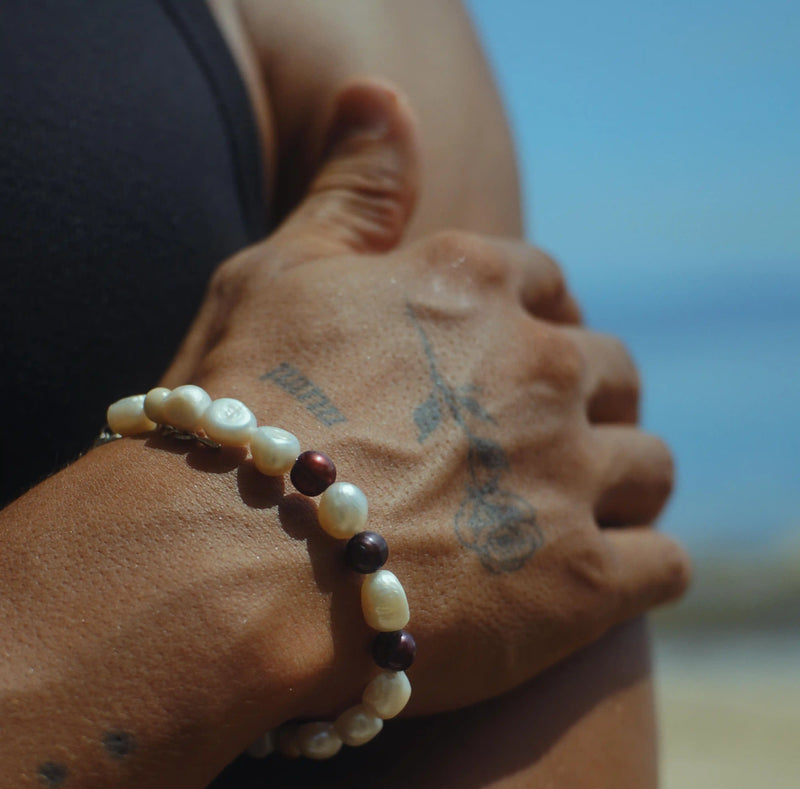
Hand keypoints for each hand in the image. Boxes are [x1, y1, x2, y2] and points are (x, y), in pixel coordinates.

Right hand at [161, 80, 689, 716]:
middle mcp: (542, 369)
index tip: (515, 371)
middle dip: (587, 408)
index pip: (550, 288)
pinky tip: (598, 582)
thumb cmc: (233, 422)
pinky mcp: (585, 583)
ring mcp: (571, 477)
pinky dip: (641, 570)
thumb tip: (384, 93)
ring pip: (652, 469)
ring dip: (621, 490)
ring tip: (570, 520)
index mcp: (474, 288)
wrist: (222, 570)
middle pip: (614, 376)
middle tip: (545, 453)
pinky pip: (665, 565)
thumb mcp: (276, 277)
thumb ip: (350, 192)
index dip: (538, 329)